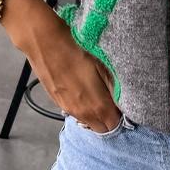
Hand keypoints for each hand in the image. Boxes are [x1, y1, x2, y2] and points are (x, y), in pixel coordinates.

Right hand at [0, 0, 121, 132]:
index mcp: (97, 106)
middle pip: (101, 128)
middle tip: (114, 101)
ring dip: (95, 114)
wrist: (44, 42)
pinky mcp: (57, 101)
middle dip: (110, 119)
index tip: (125, 105)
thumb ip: (114, 88)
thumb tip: (122, 102)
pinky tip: (83, 90)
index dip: (122, 117)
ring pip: (87, 121)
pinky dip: (82, 108)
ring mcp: (67, 108)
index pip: (115, 125)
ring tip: (98, 94)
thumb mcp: (102, 65)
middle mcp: (82, 113)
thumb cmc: (77, 50)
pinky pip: (75, 113)